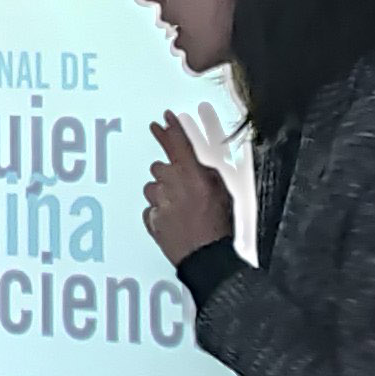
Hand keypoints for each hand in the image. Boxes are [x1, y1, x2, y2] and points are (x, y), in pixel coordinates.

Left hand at [141, 109, 235, 262]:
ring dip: (163, 194)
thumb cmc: (218, 225)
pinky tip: (174, 221)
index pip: (177, 143)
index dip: (170, 129)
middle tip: (184, 189)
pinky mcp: (151, 220)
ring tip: (181, 209)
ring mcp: (158, 203)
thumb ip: (207, 173)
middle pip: (159, 167)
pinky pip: (151, 210)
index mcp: (190, 173)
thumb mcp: (223, 191)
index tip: (163, 119)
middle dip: (168, 174)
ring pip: (152, 189)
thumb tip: (196, 165)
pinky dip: (160, 213)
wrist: (207, 256)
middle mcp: (170, 184)